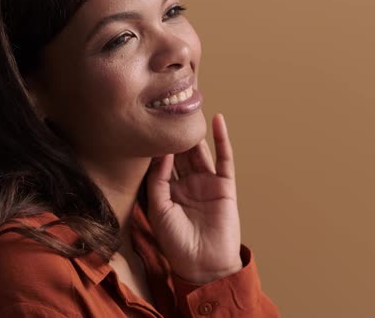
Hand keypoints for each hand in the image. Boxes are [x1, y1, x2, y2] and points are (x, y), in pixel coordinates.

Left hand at [146, 114, 241, 283]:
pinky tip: (218, 121)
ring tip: (188, 111)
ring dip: (194, 134)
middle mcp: (187, 184)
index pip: (162, 162)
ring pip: (200, 152)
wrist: (203, 263)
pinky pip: (224, 159)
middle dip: (175, 136)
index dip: (157, 146)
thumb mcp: (158, 210)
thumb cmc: (176, 242)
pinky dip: (222, 139)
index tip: (149, 125)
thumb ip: (158, 181)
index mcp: (168, 191)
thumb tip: (162, 153)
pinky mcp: (225, 185)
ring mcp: (207, 183)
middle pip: (180, 154)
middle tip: (168, 111)